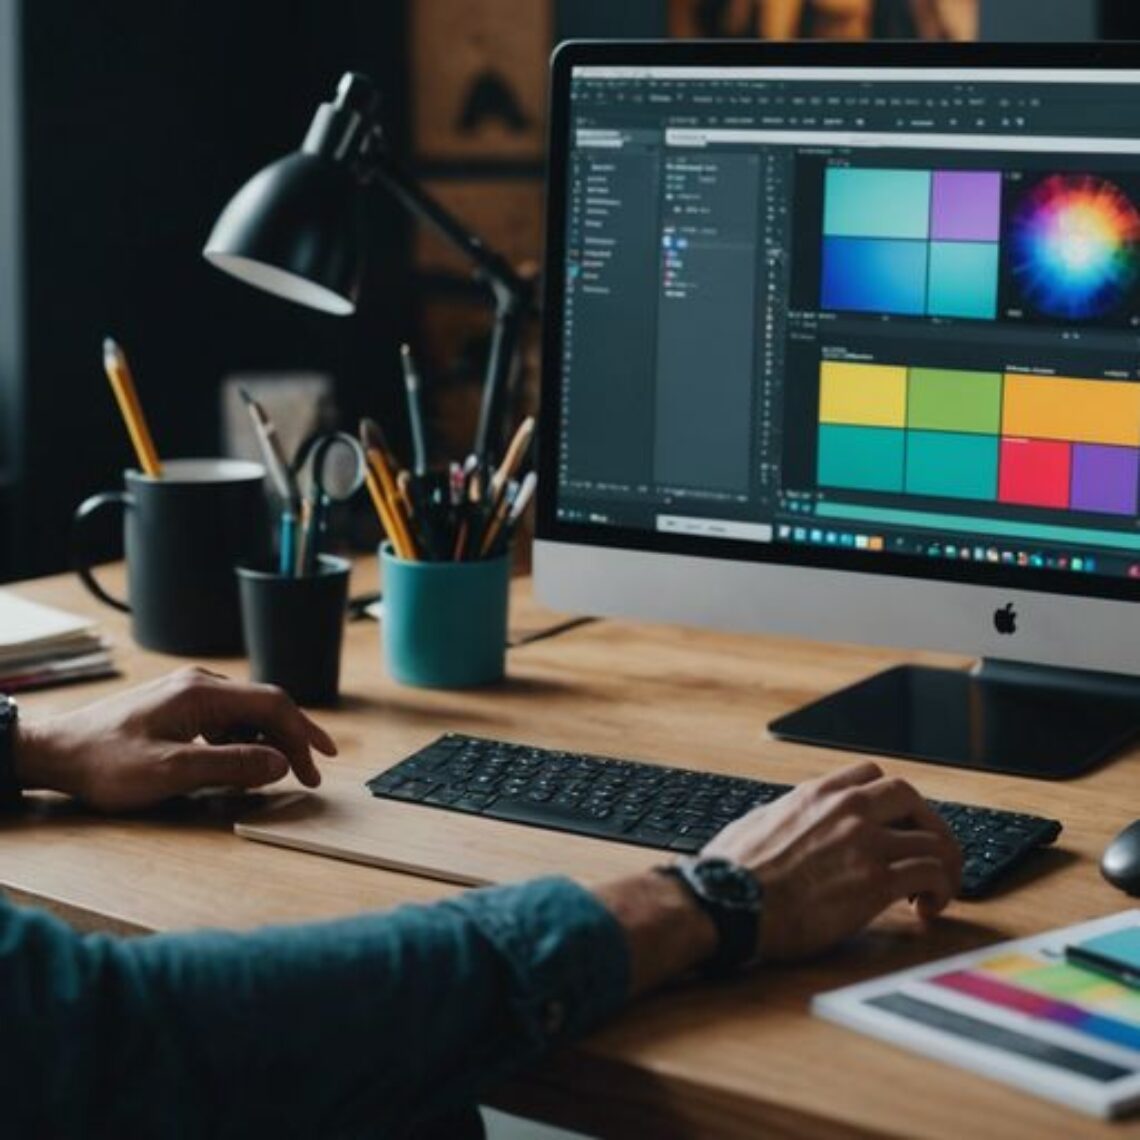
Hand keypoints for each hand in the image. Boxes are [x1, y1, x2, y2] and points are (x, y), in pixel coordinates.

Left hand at [13, 668, 336, 811]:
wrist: (53, 753)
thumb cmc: (103, 762)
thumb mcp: (170, 771)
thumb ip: (230, 765)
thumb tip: (279, 762)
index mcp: (202, 693)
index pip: (272, 705)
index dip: (302, 735)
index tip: (316, 766)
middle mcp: (199, 685)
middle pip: (264, 706)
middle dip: (292, 739)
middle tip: (312, 771)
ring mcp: (187, 694)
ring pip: (246, 713)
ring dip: (268, 742)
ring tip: (279, 772)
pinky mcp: (177, 708)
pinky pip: (225, 720)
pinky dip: (243, 740)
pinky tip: (241, 762)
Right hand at [702, 761, 962, 961]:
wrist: (730, 903)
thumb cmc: (732, 871)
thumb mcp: (757, 822)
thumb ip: (783, 815)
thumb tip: (782, 819)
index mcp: (816, 794)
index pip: (872, 775)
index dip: (890, 801)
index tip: (893, 825)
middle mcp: (847, 810)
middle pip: (911, 798)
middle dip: (925, 825)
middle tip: (925, 853)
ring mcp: (865, 843)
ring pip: (934, 838)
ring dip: (942, 863)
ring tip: (935, 889)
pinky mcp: (876, 882)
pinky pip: (932, 873)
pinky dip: (940, 890)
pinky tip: (925, 908)